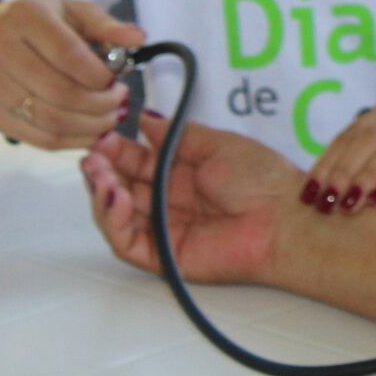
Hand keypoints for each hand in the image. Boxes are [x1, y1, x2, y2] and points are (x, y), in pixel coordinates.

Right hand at [0, 0, 143, 148]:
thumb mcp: (67, 10)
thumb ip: (104, 24)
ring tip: (108, 119)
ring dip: (89, 127)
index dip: (100, 76)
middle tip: (118, 103)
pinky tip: (88, 133)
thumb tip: (138, 38)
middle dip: (100, 105)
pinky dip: (71, 142)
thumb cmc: (30, 24)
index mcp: (25, 15)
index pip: (69, 54)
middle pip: (60, 92)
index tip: (118, 81)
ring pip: (49, 120)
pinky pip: (36, 138)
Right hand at [83, 115, 302, 283]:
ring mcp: (164, 229)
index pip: (136, 161)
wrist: (284, 217)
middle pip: (121, 186)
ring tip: (99, 174)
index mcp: (181, 172)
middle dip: (102, 169)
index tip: (103, 134)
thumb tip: (143, 118)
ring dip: (103, 193)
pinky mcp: (164, 256)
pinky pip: (128, 242)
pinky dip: (114, 221)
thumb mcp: (215, 143)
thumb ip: (175, 134)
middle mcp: (169, 200)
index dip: (116, 149)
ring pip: (117, 214)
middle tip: (91, 155)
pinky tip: (117, 197)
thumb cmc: (261, 178)